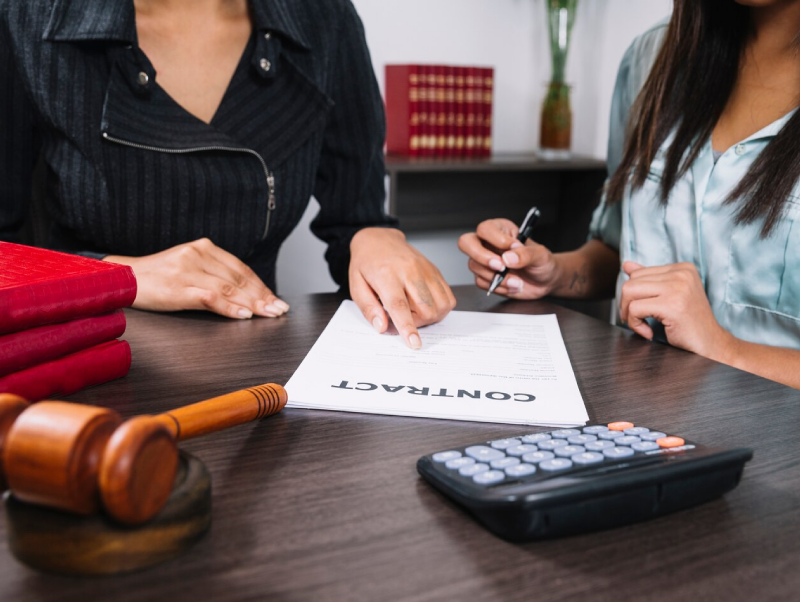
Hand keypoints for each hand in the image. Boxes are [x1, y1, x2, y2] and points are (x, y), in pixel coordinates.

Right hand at [104, 238, 288, 318]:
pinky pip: (211, 297)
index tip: (275, 299)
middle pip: (239, 278)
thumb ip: (214, 274)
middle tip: (279, 310)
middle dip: (262, 296)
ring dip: (253, 303)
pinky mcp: (178, 286)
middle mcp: (197, 254)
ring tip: (269, 314)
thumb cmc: (157, 278)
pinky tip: (244, 314)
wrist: (122, 279)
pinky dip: (230, 307)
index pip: (240, 268)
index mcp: (203, 247)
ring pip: (229, 288)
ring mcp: (188, 269)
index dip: (261, 285)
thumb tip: (245, 294)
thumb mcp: (188, 268)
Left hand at [349, 228, 455, 348]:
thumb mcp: (356, 285)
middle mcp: (410, 271)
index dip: (408, 327)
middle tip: (403, 317)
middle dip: (417, 323)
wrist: (379, 239)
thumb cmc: (366, 263)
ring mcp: (426, 270)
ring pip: (441, 305)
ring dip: (430, 316)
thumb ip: (368, 308)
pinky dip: (440, 308)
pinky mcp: (435, 271)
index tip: (414, 343)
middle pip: (426, 308)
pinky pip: (448, 297)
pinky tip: (424, 303)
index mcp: (386, 275)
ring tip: (413, 309)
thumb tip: (382, 327)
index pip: (400, 305)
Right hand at [457, 218, 559, 297]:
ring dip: (496, 277)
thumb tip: (508, 257)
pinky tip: (512, 285)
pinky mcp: (485, 277)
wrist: (546, 282)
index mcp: (501, 230)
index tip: (512, 247)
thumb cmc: (543, 262)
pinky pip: (481, 282)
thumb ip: (526, 254)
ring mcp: (484, 261)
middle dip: (482, 257)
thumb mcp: (540, 255)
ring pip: (474, 266)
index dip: (495, 239)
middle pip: (466, 243)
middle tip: (501, 266)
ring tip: (517, 281)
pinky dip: (498, 287)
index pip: (485, 229)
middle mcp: (488, 244)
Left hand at [619, 261, 734, 358]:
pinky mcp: (671, 305)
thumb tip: (627, 265)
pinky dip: (635, 324)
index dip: (633, 295)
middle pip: (631, 282)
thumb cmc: (690, 323)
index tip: (641, 311)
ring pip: (629, 292)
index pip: (638, 273)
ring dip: (629, 314)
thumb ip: (650, 279)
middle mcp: (681, 274)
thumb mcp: (670, 295)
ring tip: (642, 325)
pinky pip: (635, 309)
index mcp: (682, 268)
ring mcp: (677, 288)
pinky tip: (648, 332)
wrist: (711, 344)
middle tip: (637, 320)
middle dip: (626, 304)